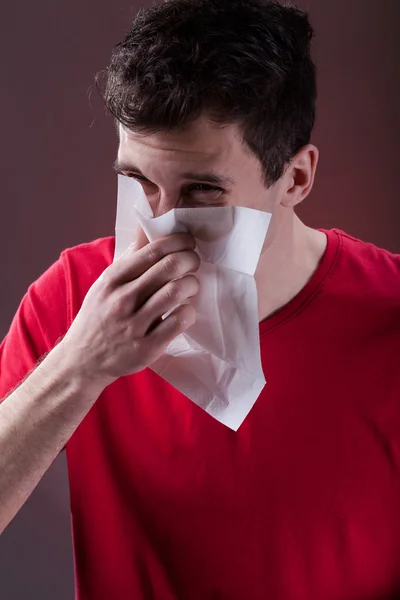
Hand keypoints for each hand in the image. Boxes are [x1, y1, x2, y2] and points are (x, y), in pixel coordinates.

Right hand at [61, 233, 199, 388]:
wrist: (82, 360)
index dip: (178, 241)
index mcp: (112, 280)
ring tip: (192, 286)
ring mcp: (134, 325)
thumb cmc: (98, 317)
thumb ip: (127, 261)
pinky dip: (189, 312)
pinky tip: (186, 311)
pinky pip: (179, 321)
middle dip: (190, 259)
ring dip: (192, 284)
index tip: (188, 242)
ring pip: (176, 292)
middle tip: (194, 262)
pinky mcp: (147, 347)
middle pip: (169, 267)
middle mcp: (122, 299)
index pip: (153, 250)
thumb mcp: (105, 285)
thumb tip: (149, 231)